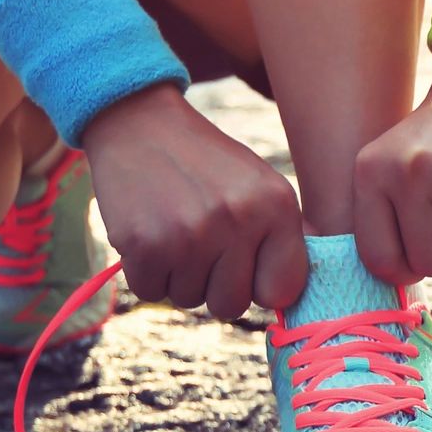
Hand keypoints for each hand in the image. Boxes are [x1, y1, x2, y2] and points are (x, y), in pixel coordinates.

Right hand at [83, 85, 308, 317]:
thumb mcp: (259, 187)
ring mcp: (191, 235)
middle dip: (215, 285)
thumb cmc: (207, 165)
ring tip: (175, 229)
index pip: (283, 289)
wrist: (140, 125)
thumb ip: (283, 239)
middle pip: (232, 306)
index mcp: (277, 205)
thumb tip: (292, 301)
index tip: (245, 266)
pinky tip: (151, 233)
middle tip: (202, 244)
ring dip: (179, 275)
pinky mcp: (145, 245)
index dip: (260, 284)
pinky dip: (147, 272)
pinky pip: (151, 292)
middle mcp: (238, 221)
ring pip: (189, 300)